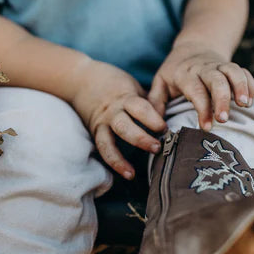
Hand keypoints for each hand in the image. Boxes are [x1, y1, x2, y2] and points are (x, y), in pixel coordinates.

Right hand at [71, 60, 166, 177]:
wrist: (81, 79)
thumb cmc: (115, 84)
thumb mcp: (134, 88)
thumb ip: (148, 103)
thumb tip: (172, 117)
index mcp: (125, 98)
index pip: (139, 108)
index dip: (152, 118)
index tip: (164, 128)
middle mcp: (112, 112)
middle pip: (124, 126)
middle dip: (140, 139)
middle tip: (157, 148)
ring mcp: (101, 124)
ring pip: (107, 142)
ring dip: (119, 159)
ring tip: (131, 173)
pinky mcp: (94, 133)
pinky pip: (102, 149)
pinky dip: (113, 163)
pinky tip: (124, 174)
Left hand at [148, 41, 253, 130]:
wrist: (193, 47)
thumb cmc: (174, 71)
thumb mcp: (160, 82)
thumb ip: (155, 102)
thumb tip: (154, 126)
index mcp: (185, 74)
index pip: (195, 90)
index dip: (202, 108)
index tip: (206, 127)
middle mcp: (203, 68)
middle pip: (216, 80)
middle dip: (222, 99)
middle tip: (224, 119)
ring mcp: (219, 66)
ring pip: (233, 72)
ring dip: (241, 87)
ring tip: (245, 105)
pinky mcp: (231, 66)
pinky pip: (244, 72)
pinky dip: (249, 84)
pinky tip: (251, 100)